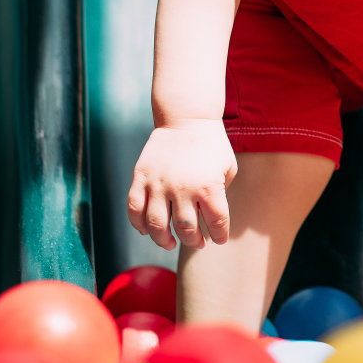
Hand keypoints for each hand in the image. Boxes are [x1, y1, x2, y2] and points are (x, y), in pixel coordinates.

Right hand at [127, 119, 238, 250]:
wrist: (187, 119)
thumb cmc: (212, 145)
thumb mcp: (227, 169)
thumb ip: (221, 195)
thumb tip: (210, 219)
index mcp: (209, 186)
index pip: (216, 222)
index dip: (219, 235)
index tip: (218, 240)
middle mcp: (183, 188)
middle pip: (185, 229)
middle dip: (193, 241)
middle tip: (197, 243)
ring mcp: (159, 184)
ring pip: (157, 225)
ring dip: (163, 240)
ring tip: (170, 243)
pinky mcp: (141, 177)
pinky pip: (135, 209)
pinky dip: (138, 225)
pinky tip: (147, 231)